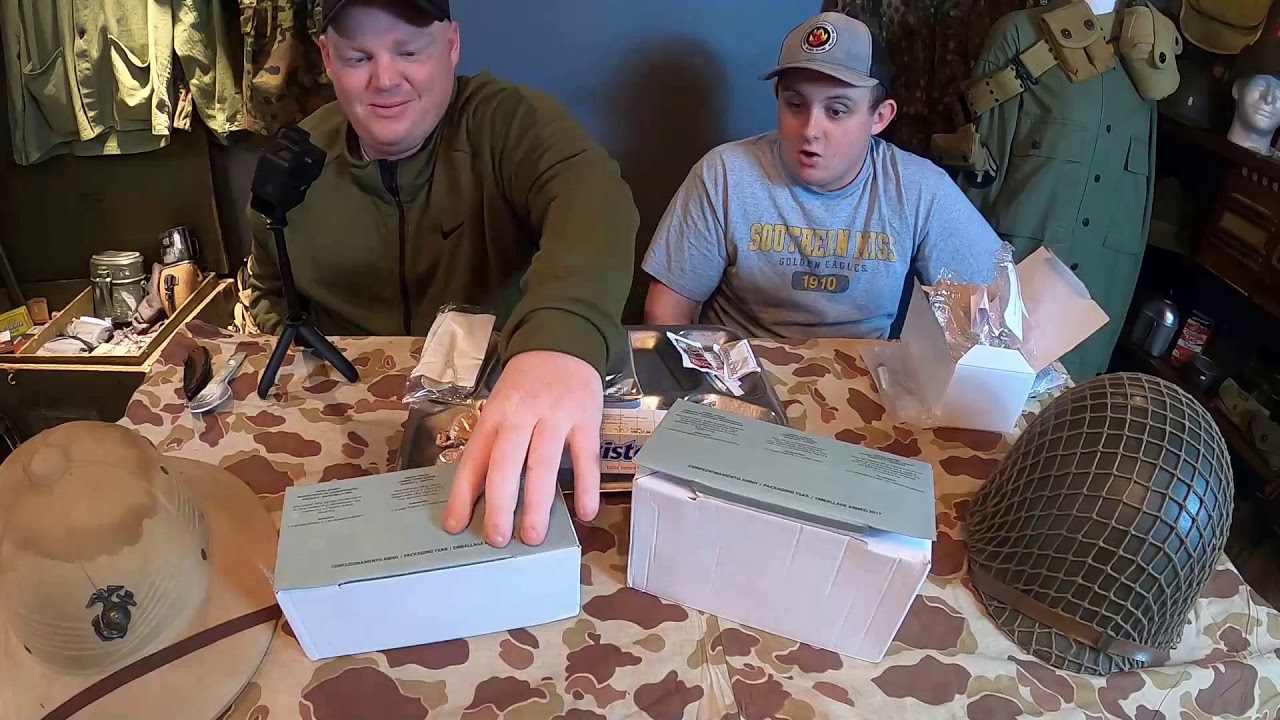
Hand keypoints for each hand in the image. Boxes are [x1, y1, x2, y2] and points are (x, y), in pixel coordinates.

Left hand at [443, 350, 602, 546]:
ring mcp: (555, 416)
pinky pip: (585, 457)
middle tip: (497, 539)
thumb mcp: (500, 405)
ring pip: (542, 464)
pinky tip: (584, 513)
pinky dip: (585, 486)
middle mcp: (521, 415)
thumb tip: (479, 493)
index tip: (455, 525)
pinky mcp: (586, 418)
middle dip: (500, 505)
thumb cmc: (526, 383)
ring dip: (537, 504)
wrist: (562, 342)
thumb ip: (493, 442)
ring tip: (533, 536)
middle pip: (505, 463)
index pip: (474, 458)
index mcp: (494, 415)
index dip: (462, 494)